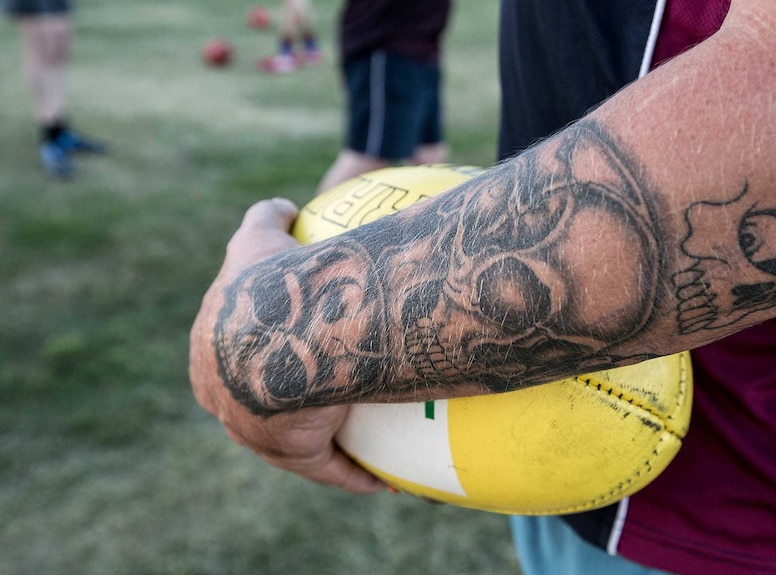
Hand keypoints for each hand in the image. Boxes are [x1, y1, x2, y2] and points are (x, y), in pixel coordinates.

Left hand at [189, 198, 384, 493]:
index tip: (282, 351)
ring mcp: (253, 429)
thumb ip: (266, 218)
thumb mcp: (261, 237)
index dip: (254, 355)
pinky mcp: (288, 452)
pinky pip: (326, 467)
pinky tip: (380, 480)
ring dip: (320, 443)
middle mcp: (225, 397)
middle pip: (256, 405)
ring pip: (291, 441)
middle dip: (282, 408)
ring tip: (351, 440)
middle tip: (318, 399)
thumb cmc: (270, 283)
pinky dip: (353, 473)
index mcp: (211, 350)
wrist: (285, 333)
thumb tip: (285, 208)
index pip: (228, 357)